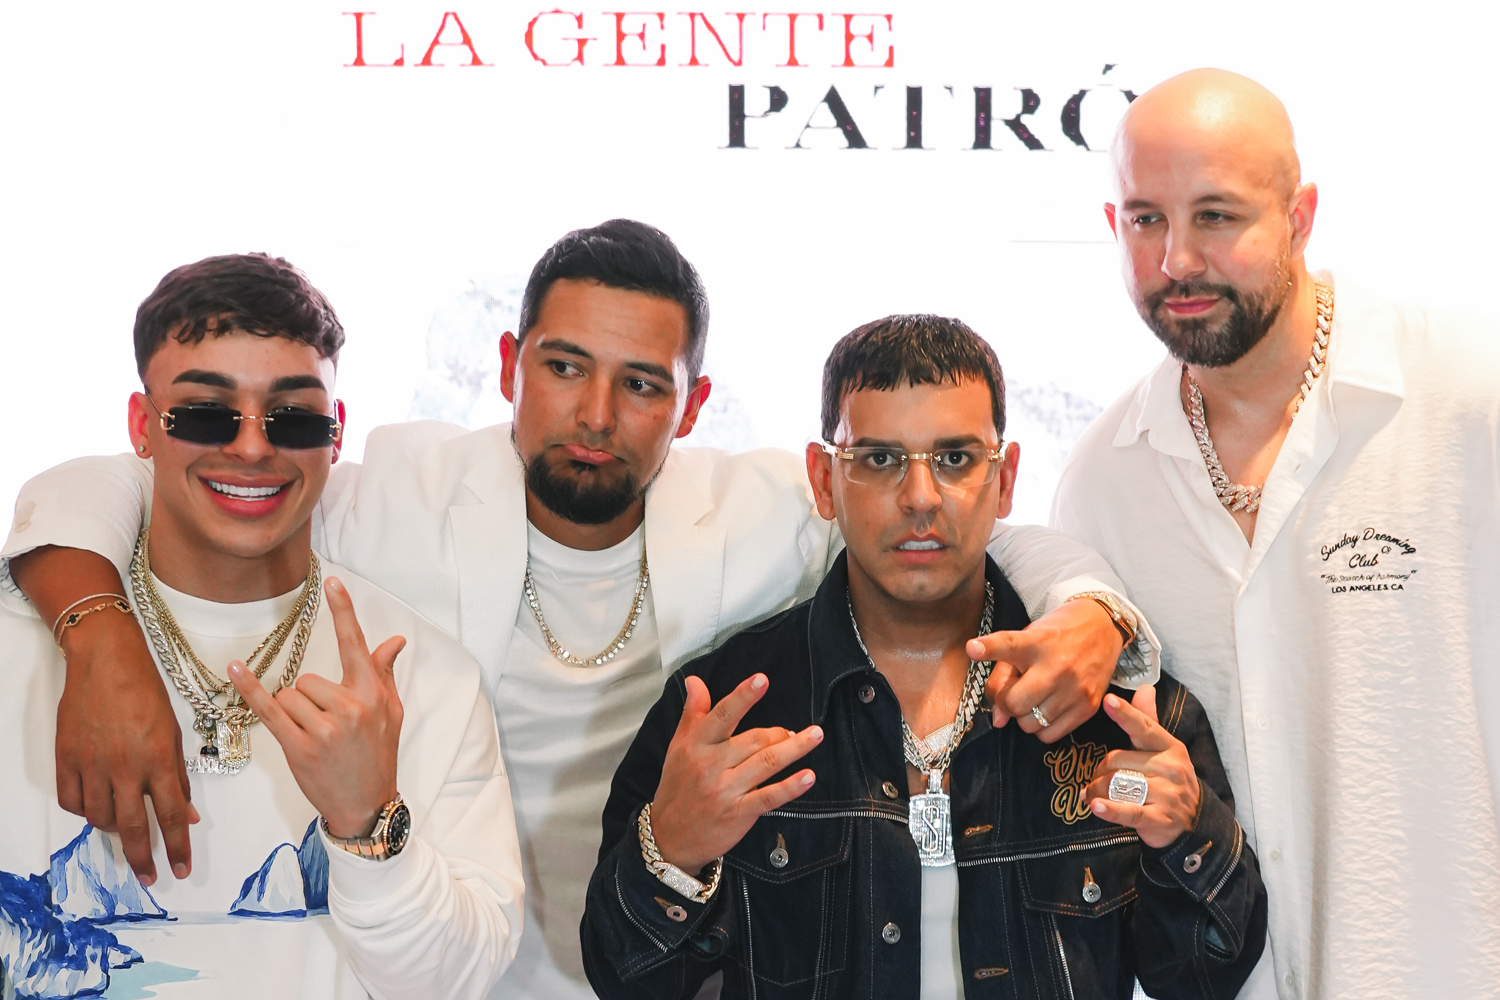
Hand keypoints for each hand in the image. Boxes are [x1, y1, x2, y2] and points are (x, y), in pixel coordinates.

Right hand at [13, 545, 198, 885]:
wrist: (105, 661)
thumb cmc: (147, 692)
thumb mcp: (173, 732)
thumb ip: (177, 776)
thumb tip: (186, 816)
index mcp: (158, 760)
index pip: (170, 817)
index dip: (177, 848)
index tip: (181, 869)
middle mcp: (125, 768)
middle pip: (133, 828)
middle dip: (143, 859)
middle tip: (150, 877)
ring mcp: (92, 765)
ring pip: (100, 818)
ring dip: (115, 831)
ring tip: (125, 831)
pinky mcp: (66, 759)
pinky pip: (73, 801)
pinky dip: (84, 810)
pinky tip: (95, 807)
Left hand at [229, 577, 404, 838]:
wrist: (367, 805)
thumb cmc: (378, 756)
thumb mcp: (391, 713)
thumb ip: (385, 674)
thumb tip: (394, 641)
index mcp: (372, 694)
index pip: (356, 645)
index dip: (344, 611)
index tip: (332, 582)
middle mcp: (350, 707)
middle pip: (308, 678)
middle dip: (309, 699)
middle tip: (326, 727)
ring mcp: (325, 728)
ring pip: (290, 696)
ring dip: (293, 714)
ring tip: (313, 739)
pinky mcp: (300, 747)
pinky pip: (269, 710)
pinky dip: (250, 690)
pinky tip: (234, 670)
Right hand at [649, 673, 822, 874]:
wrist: (669, 839)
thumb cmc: (677, 788)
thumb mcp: (678, 748)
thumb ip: (692, 713)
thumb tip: (695, 681)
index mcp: (696, 745)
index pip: (722, 715)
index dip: (743, 696)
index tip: (762, 679)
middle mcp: (710, 766)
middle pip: (753, 740)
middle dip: (778, 733)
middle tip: (792, 732)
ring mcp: (725, 791)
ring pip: (766, 763)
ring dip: (794, 748)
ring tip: (814, 736)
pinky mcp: (738, 814)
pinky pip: (769, 797)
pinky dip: (791, 787)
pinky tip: (809, 776)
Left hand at [968, 597, 1122, 742]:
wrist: (1103, 629)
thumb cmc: (1056, 636)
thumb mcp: (1027, 639)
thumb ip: (1003, 675)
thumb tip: (998, 720)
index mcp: (1037, 643)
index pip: (1009, 644)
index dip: (989, 647)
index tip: (972, 648)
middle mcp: (1057, 666)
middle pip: (1014, 703)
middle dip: (1007, 703)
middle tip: (1014, 692)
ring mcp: (1075, 689)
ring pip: (1030, 724)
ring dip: (1025, 716)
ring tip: (1035, 697)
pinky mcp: (1088, 707)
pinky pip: (1050, 735)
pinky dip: (1042, 727)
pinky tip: (1047, 707)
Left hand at [1083, 687, 1200, 848]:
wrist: (1194, 823)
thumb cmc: (1170, 781)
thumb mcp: (1165, 749)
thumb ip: (1149, 720)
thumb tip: (1145, 688)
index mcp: (1170, 747)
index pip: (1144, 727)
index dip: (1125, 714)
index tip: (1108, 701)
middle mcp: (1170, 768)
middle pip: (1117, 760)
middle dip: (1098, 771)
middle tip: (1096, 780)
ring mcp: (1167, 795)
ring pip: (1116, 784)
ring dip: (1096, 791)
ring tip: (1092, 796)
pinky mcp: (1159, 819)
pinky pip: (1128, 811)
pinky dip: (1109, 809)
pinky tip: (1096, 806)